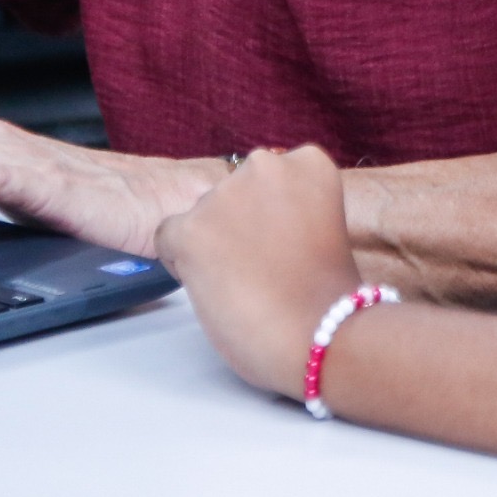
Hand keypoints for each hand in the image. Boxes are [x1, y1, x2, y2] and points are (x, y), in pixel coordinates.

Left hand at [156, 146, 363, 400]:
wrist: (323, 333)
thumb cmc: (328, 297)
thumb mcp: (322, 226)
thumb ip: (288, 211)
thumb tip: (248, 223)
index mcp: (306, 162)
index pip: (265, 177)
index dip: (267, 215)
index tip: (283, 245)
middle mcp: (264, 164)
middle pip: (229, 193)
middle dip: (237, 225)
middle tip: (261, 268)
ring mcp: (225, 195)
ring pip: (200, 216)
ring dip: (212, 245)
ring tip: (245, 283)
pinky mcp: (191, 229)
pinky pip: (167, 239)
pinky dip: (183, 264)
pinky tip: (215, 286)